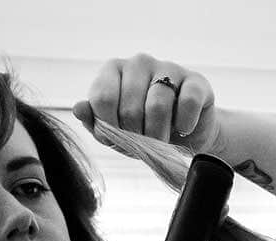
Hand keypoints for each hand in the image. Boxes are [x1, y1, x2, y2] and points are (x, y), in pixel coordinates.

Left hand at [74, 54, 220, 150]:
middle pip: (130, 107)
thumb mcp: (117, 130)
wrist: (189, 134)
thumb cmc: (147, 129)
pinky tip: (183, 129)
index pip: (102, 99)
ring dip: (160, 135)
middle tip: (145, 143)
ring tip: (163, 141)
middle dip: (137, 135)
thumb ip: (94, 121)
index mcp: (114, 70)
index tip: (121, 137)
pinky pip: (187, 103)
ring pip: (158, 106)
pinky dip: (185, 124)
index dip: (110, 127)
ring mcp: (169, 68)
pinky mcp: (196, 81)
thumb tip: (78, 108)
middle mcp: (139, 62)